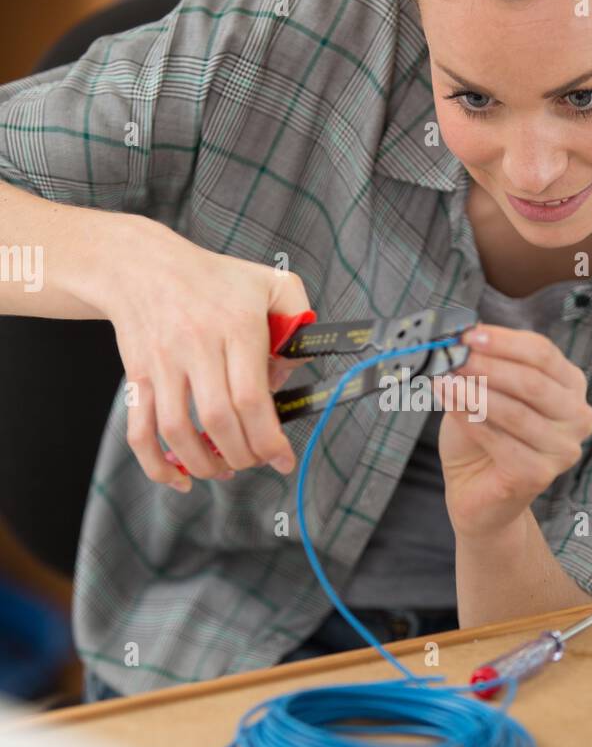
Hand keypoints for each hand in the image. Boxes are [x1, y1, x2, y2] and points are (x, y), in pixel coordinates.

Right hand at [95, 217, 312, 489]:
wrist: (142, 266)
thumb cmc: (214, 279)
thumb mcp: (270, 283)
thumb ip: (298, 320)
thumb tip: (293, 369)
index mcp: (235, 327)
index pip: (251, 397)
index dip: (269, 439)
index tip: (282, 460)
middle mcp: (196, 347)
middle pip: (219, 420)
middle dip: (243, 455)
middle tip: (256, 460)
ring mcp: (162, 365)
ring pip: (178, 432)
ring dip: (205, 464)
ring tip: (224, 469)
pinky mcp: (137, 378)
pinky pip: (139, 432)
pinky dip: (156, 465)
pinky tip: (180, 479)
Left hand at [434, 324, 591, 540]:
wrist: (476, 490)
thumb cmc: (483, 436)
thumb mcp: (484, 389)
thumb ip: (483, 365)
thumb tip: (463, 336)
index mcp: (570, 386)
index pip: (542, 353)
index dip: (503, 341)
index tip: (468, 335)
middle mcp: (576, 417)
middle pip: (533, 381)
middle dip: (489, 365)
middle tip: (454, 356)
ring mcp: (562, 449)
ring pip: (516, 411)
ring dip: (475, 392)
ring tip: (444, 379)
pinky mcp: (540, 475)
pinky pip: (500, 441)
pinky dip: (470, 419)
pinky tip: (448, 402)